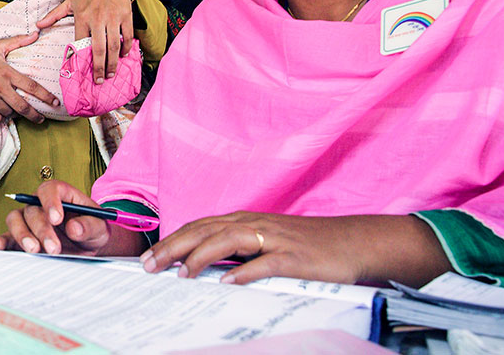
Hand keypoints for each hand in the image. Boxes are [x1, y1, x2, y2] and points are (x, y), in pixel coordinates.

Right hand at [0, 34, 56, 123]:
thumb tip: (36, 34)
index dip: (45, 96)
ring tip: (17, 109)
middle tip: (42, 119)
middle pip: (22, 107)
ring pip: (9, 113)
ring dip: (15, 113)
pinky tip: (4, 112)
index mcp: (6, 72)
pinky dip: (2, 117)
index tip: (55, 102)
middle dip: (35, 115)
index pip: (30, 86)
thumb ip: (17, 41)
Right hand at [0, 180, 141, 256]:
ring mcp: (28, 220)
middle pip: (32, 210)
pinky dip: (2, 241)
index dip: (51, 202)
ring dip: (22, 234)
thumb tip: (73, 228)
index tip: (57, 219)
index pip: (49, 189)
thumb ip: (90, 226)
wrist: (88, 248)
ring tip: (34, 250)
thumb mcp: (100, 228)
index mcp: (61, 194)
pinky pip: (7, 236)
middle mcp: (40, 204)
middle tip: (55, 248)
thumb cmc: (93, 230)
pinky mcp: (20, 237)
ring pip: (15, 219)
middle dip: (42, 230)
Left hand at [36, 0, 138, 82]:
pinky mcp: (125, 16)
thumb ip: (54, 15)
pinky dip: (125, 48)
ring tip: (110, 74)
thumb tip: (38, 26)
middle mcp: (97, 18)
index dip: (81, 58)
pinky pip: (126, 36)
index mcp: (82, 17)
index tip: (82, 72)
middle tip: (99, 81)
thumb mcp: (70, 1)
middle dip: (98, 67)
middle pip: (98, 48)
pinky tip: (123, 56)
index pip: (81, 42)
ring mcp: (112, 18)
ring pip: (113, 45)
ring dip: (112, 62)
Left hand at [141, 212, 450, 286]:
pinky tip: (227, 282)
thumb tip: (206, 268)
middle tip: (149, 265)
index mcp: (246, 222)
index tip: (148, 257)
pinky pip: (265, 263)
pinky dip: (244, 271)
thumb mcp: (268, 244)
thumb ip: (239, 251)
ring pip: (227, 241)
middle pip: (205, 231)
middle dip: (174, 247)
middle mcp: (255, 224)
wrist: (355, 243)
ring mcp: (274, 239)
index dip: (172, 240)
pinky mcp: (294, 257)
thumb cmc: (309, 247)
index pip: (200, 227)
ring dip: (200, 256)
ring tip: (180, 273)